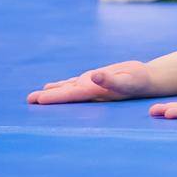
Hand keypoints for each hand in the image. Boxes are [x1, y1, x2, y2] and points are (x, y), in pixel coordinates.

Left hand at [27, 60, 161, 104]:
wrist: (147, 80)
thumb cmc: (138, 81)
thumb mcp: (125, 80)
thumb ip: (109, 80)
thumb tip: (93, 76)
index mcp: (94, 93)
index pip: (70, 96)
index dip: (54, 98)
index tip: (38, 100)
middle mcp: (89, 92)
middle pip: (64, 95)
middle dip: (47, 98)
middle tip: (29, 100)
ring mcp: (90, 86)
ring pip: (66, 89)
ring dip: (51, 93)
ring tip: (34, 98)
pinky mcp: (94, 80)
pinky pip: (73, 83)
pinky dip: (61, 85)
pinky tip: (51, 86)